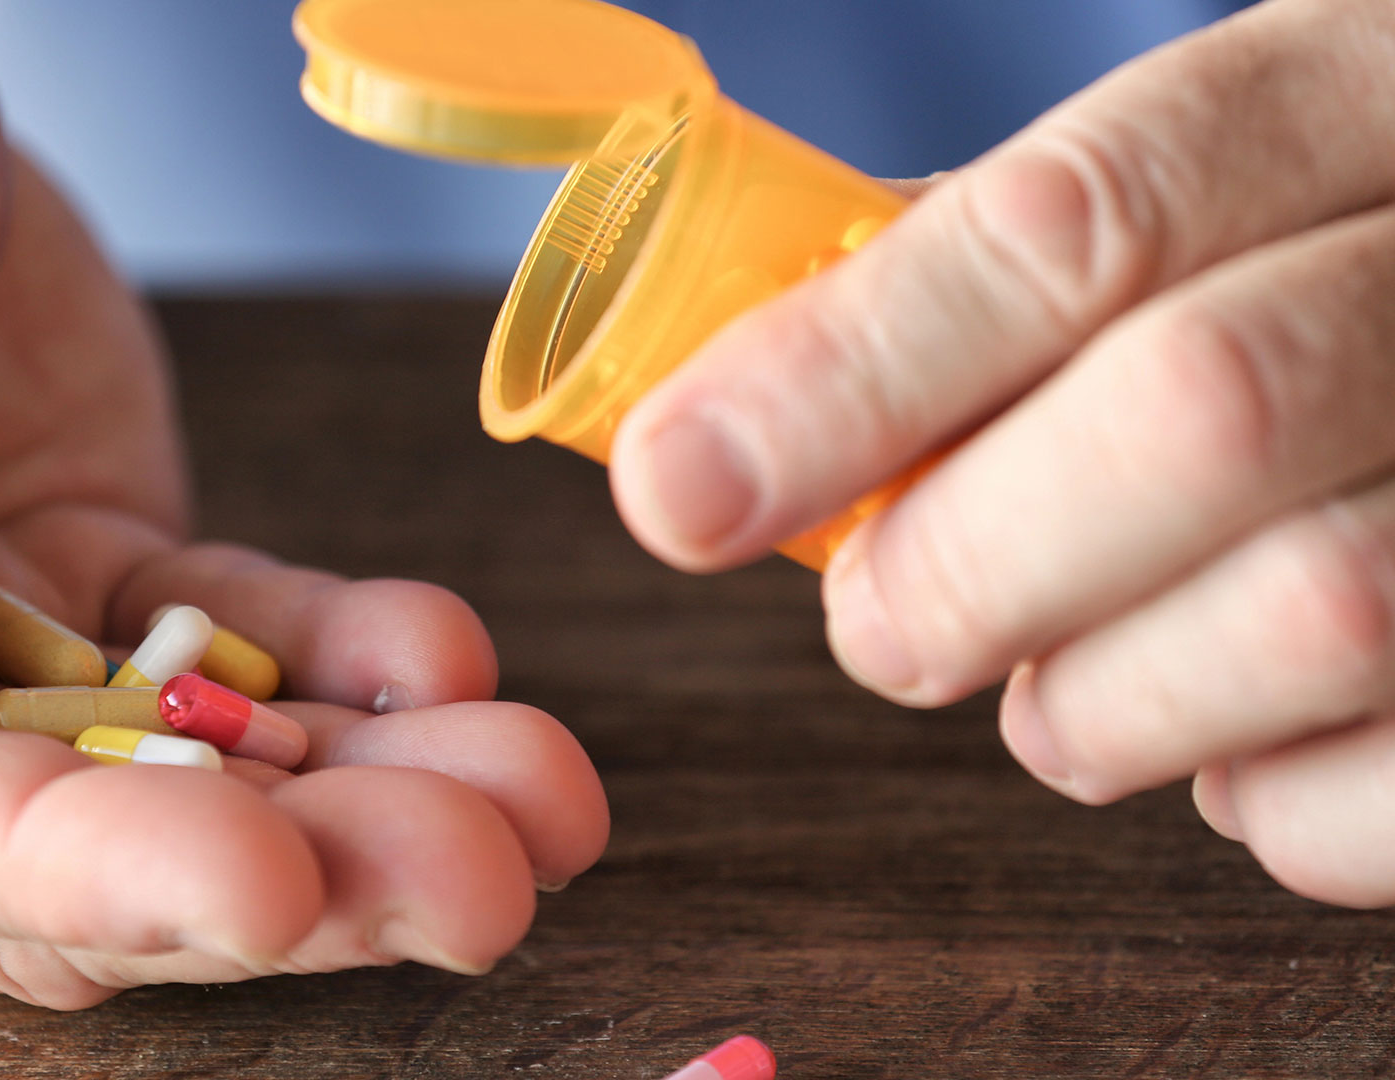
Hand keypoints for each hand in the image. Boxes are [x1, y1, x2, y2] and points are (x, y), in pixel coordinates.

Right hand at [0, 0, 606, 1007]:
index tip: (263, 880)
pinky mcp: (76, 551)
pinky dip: (342, 669)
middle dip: (275, 879)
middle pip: (45, 845)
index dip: (60, 870)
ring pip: (160, 771)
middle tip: (480, 879)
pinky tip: (448, 662)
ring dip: (354, 804)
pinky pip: (223, 641)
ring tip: (534, 796)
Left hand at [608, 0, 1394, 905]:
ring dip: (1101, 703)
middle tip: (882, 631)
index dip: (847, 371)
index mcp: (1346, 96)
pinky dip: (1262, 806)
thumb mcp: (1190, 199)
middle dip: (968, 564)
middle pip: (1201, 411)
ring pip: (1312, 612)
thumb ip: (984, 279)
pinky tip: (1229, 742)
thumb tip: (722, 420)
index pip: (1075, 221)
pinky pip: (1387, 790)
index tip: (680, 486)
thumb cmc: (1310, 279)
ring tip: (1059, 692)